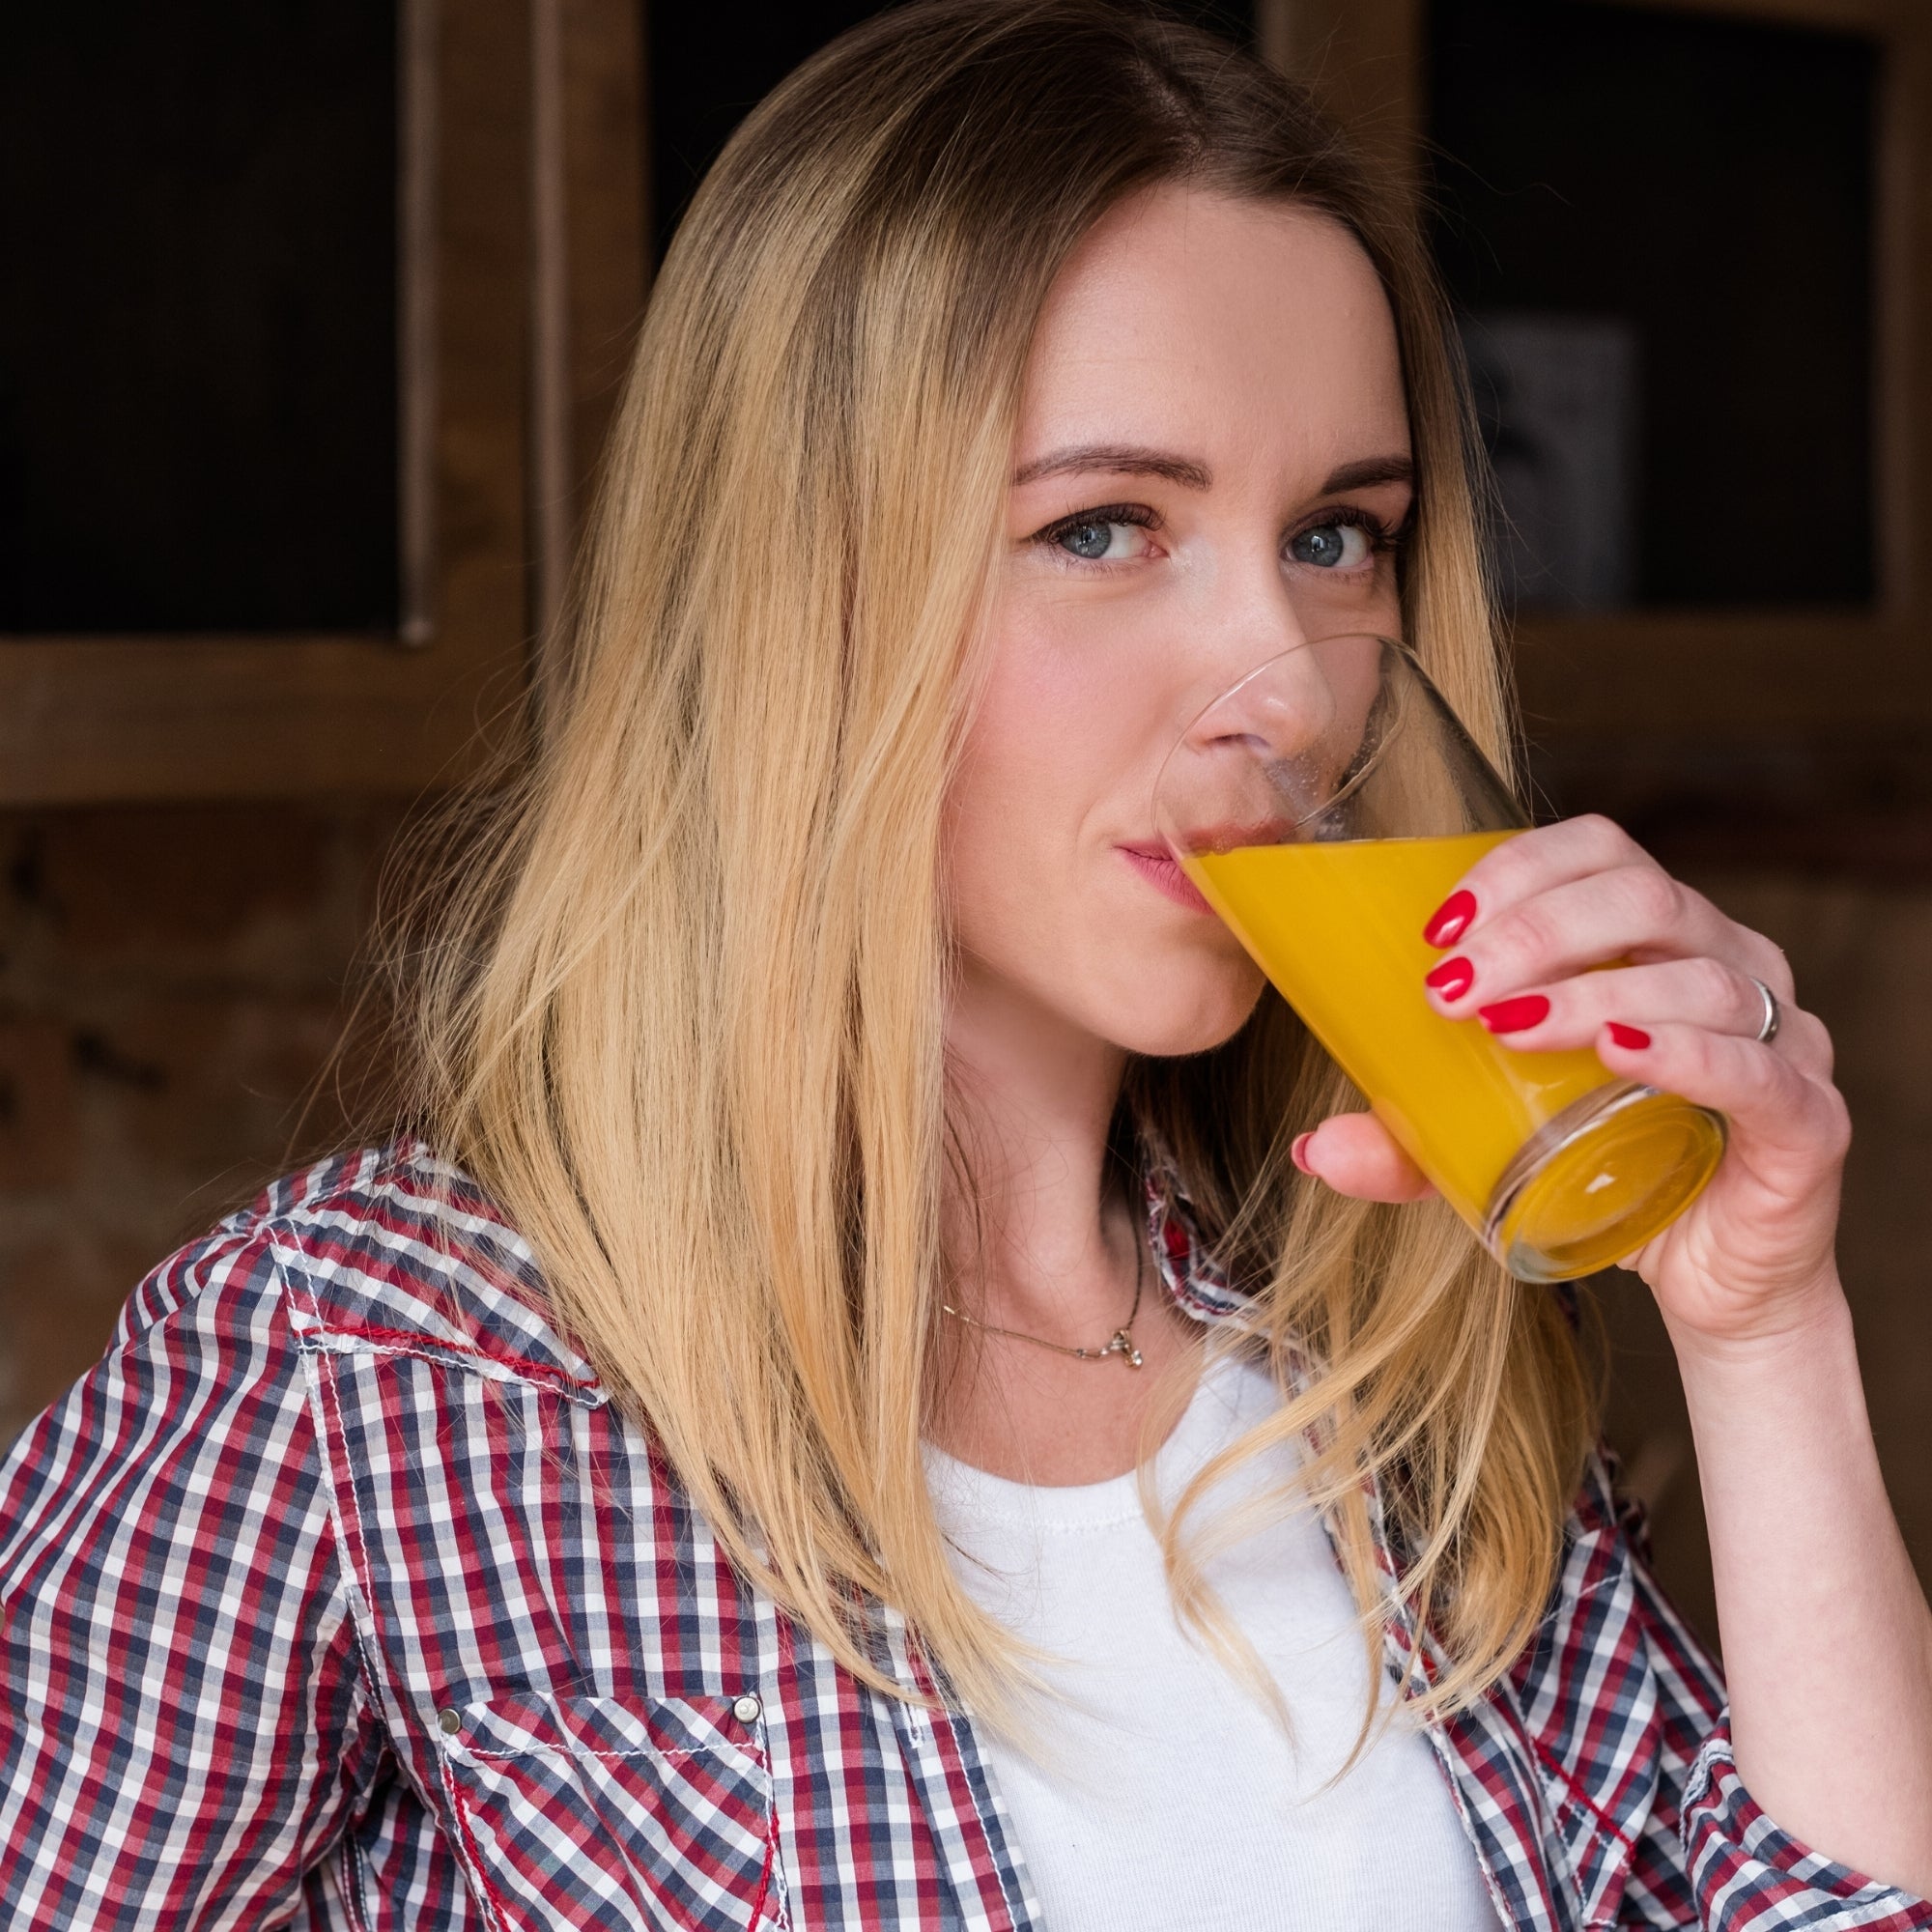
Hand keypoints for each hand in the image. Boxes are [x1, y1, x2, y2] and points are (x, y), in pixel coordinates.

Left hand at [1292, 815, 1851, 1345]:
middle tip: (1452, 990)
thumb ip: (1411, 1143)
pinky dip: (1684, 1052)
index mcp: (1658, 939)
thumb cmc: (1613, 1175)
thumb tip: (1313, 1149)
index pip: (1600, 853)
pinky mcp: (1806, 1120)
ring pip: (1696, 975)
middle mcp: (1729, 964)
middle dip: (1534, 932)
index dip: (1519, 873)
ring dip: (1588, 989)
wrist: (1716, 1282)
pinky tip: (1618, 1050)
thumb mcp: (1492, 1148)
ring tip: (1507, 1028)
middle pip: (1643, 897)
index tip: (1436, 932)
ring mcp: (1780, 1038)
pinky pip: (1756, 1066)